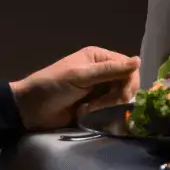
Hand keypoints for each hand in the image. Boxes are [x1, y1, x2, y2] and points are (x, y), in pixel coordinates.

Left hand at [9, 46, 141, 130]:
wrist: (30, 109)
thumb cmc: (52, 86)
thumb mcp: (80, 76)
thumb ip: (109, 70)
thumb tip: (139, 61)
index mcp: (99, 57)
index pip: (128, 66)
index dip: (129, 81)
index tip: (121, 96)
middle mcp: (102, 70)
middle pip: (127, 82)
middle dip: (119, 95)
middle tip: (103, 105)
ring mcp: (99, 88)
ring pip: (120, 96)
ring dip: (109, 104)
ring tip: (92, 109)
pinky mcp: (95, 105)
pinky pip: (110, 108)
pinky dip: (104, 112)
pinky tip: (89, 113)